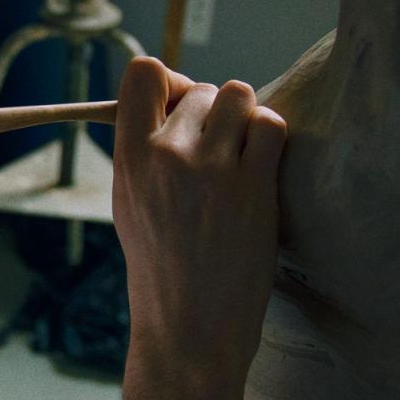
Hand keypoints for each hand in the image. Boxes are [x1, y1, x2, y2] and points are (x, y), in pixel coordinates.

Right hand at [109, 57, 286, 394]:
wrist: (190, 327)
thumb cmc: (162, 269)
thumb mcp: (128, 203)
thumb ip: (142, 151)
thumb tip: (174, 98)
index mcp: (128, 158)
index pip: (144, 72)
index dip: (172, 81)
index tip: (181, 108)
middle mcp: (166, 155)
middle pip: (203, 88)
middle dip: (215, 113)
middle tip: (219, 156)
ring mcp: (210, 168)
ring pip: (239, 96)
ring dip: (246, 120)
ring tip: (242, 159)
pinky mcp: (252, 184)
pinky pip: (271, 125)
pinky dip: (270, 139)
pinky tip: (261, 170)